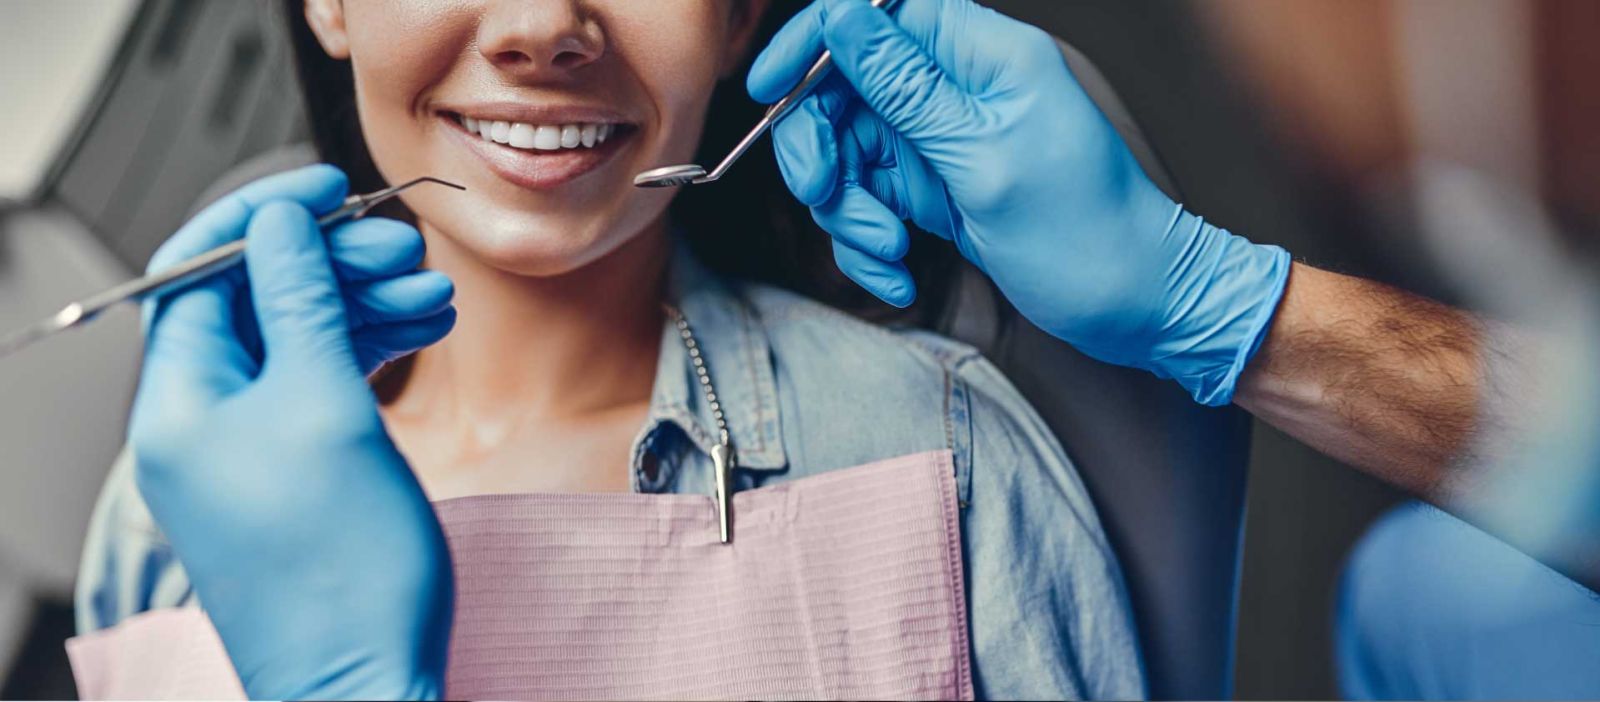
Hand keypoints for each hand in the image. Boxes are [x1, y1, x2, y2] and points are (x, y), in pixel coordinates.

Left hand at [129, 165, 454, 698]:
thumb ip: (301, 304)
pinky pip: (321, 385)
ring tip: (433, 295)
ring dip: (363, 305)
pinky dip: (369, 352)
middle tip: (402, 246)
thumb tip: (281, 224)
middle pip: (256, 302)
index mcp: (181, 406)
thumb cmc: (343, 573)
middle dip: (331, 264)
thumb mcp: (327, 409)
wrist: (369, 681)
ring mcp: (248, 451)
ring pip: (299, 341)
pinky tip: (423, 333)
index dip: (264, 217)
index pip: (200, 272)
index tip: (328, 188)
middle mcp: (202, 424)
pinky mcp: (293, 473)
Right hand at [749, 0, 1291, 404]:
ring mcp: (943, 142)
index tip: (770, 89)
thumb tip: (840, 17)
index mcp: (983, 56)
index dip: (814, 42)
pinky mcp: (937, 191)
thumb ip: (906, 88)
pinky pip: (871, 202)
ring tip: (889, 252)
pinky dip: (871, 243)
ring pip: (849, 155)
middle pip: (845, 92)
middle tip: (828, 198)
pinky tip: (900, 274)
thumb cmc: (1086, 233)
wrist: (1136, 308)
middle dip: (823, 151)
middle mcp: (957, 91)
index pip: (876, 14)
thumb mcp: (985, 158)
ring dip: (850, 212)